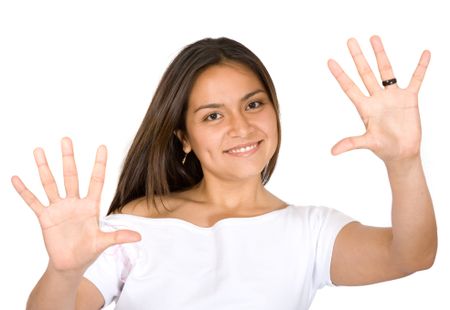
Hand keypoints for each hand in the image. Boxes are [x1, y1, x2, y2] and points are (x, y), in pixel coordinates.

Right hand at [11, 138, 140, 273]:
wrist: (70, 265)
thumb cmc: (89, 251)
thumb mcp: (103, 243)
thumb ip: (118, 237)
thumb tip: (139, 236)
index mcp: (90, 206)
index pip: (96, 180)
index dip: (99, 164)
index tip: (102, 146)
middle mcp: (74, 203)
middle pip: (71, 176)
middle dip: (68, 158)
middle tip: (66, 139)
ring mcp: (59, 208)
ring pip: (51, 184)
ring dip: (44, 168)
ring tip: (39, 150)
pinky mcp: (45, 217)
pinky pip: (33, 201)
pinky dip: (24, 191)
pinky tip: (16, 178)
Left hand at [327, 35, 429, 163]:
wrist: (402, 152)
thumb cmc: (383, 148)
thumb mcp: (367, 143)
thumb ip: (351, 143)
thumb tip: (332, 152)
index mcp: (365, 107)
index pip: (349, 87)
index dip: (340, 74)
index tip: (330, 61)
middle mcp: (376, 98)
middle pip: (365, 73)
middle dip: (358, 57)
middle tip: (350, 40)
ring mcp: (392, 97)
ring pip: (386, 71)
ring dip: (380, 55)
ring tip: (374, 38)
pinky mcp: (409, 99)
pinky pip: (416, 79)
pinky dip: (421, 67)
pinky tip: (425, 53)